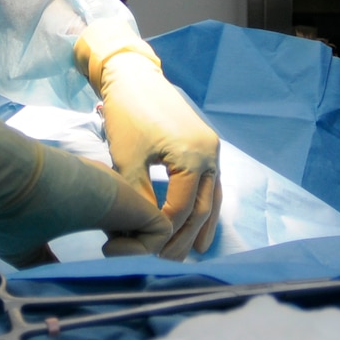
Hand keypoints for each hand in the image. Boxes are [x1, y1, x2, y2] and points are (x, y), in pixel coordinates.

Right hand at [0, 93, 171, 265]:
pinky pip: (162, 232)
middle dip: (134, 261)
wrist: (6, 178)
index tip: (95, 271)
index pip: (122, 230)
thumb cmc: (9, 211)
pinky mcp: (132, 200)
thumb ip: (46, 263)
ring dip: (138, 257)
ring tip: (105, 258)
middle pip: (145, 233)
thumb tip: (55, 285)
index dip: (117, 254)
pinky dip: (143, 251)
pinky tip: (108, 248)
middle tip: (109, 274)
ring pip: (158, 233)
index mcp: (92, 204)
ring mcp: (124, 197)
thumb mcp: (24, 247)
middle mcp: (114, 198)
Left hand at [77, 23, 221, 259]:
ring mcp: (212, 151)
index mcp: (193, 158)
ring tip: (190, 254)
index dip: (162, 234)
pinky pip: (211, 187)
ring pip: (210, 200)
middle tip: (164, 263)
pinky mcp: (206, 147)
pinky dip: (204, 209)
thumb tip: (140, 232)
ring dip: (198, 229)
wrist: (134, 77)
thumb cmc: (127, 115)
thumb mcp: (127, 161)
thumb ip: (138, 197)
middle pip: (201, 210)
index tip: (142, 250)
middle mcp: (211, 156)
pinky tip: (199, 228)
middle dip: (183, 239)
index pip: (180, 210)